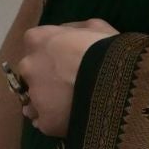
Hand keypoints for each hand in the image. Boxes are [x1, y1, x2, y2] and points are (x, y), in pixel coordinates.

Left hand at [11, 16, 117, 136]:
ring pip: (34, 100)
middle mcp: (29, 67)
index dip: (50, 52)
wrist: (118, 85)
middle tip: (68, 83)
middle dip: (45, 77)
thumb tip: (66, 34)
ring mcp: (35, 97)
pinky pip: (44, 122)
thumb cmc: (108, 49)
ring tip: (70, 106)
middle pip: (31, 73)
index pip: (34, 44)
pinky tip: (70, 120)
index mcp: (37, 40)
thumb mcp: (96, 26)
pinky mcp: (45, 122)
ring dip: (46, 102)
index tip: (64, 58)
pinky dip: (53, 122)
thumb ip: (74, 29)